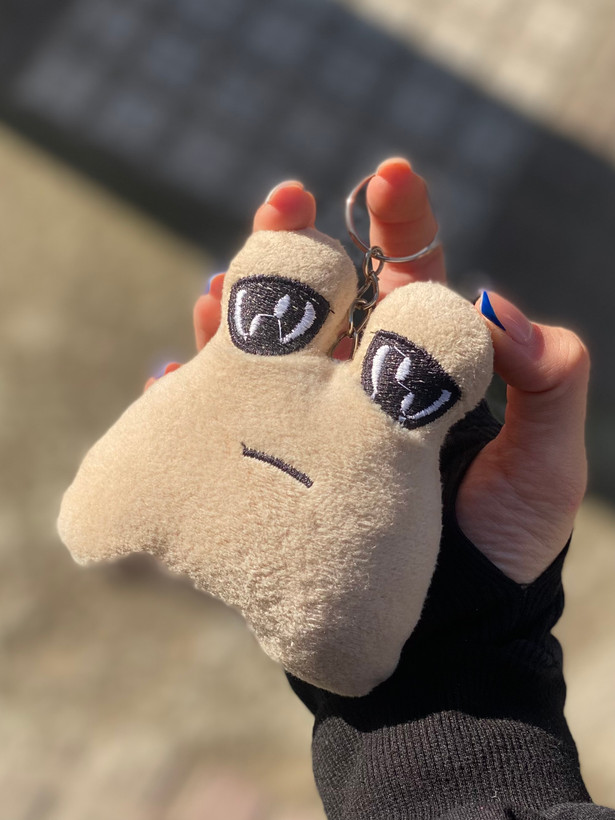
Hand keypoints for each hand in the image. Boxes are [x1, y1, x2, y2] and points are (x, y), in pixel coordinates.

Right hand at [146, 160, 589, 584]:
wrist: (447, 636)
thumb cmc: (503, 554)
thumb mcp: (546, 468)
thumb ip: (548, 384)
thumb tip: (500, 304)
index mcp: (426, 370)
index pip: (414, 279)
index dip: (401, 225)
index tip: (388, 176)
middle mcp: (365, 387)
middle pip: (328, 299)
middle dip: (303, 246)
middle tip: (280, 203)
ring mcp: (316, 427)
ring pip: (269, 350)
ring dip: (239, 315)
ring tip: (216, 290)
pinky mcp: (278, 471)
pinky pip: (230, 423)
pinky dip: (198, 397)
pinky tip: (172, 379)